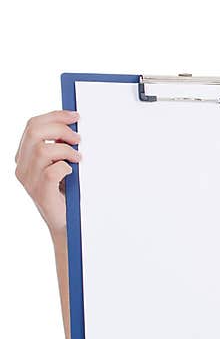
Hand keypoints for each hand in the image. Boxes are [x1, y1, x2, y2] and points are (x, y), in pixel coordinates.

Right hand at [14, 110, 81, 234]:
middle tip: (79, 138)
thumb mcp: (62, 164)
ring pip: (43, 149)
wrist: (67, 223)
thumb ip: (60, 147)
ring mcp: (29, 180)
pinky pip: (51, 171)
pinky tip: (72, 172)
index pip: (32, 125)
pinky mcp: (41, 193)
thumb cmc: (66, 192)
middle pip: (35, 131)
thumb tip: (75, 126)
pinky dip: (65, 167)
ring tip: (78, 158)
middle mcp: (22, 166)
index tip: (74, 116)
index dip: (54, 116)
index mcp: (25, 156)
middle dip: (60, 128)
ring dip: (66, 150)